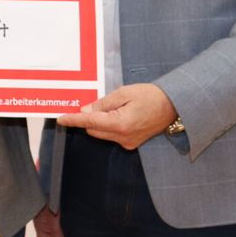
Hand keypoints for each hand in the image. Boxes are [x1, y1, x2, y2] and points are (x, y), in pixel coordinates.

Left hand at [56, 83, 176, 149]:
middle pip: (94, 130)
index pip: (90, 123)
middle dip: (89, 118)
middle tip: (94, 103)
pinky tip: (121, 114)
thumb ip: (103, 103)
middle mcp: (123, 137)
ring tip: (115, 106)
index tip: (61, 119)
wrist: (174, 106)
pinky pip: (112, 135)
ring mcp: (127, 142)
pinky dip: (110, 126)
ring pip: (102, 133)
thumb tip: (86, 111)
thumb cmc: (151, 96)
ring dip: (100, 122)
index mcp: (120, 124)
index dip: (73, 120)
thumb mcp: (124, 93)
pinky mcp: (131, 144)